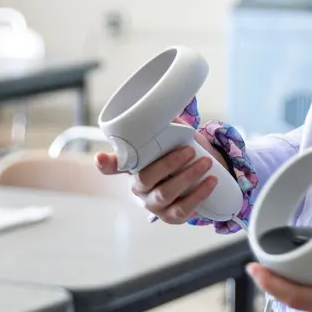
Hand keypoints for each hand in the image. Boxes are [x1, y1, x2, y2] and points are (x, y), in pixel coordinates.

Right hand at [96, 117, 227, 223]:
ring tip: (206, 162)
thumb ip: (164, 120)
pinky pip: (183, 210)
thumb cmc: (177, 153)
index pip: (112, 167)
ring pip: (166, 194)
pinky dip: (199, 195)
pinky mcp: (172, 217)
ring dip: (188, 177)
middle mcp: (138, 189)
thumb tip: (169, 93)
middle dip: (169, 164)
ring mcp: (154, 205)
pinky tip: (211, 182)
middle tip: (189, 149)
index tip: (100, 158)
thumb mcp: (168, 137)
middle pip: (145, 179)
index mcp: (132, 168)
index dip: (105, 164)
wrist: (197, 177)